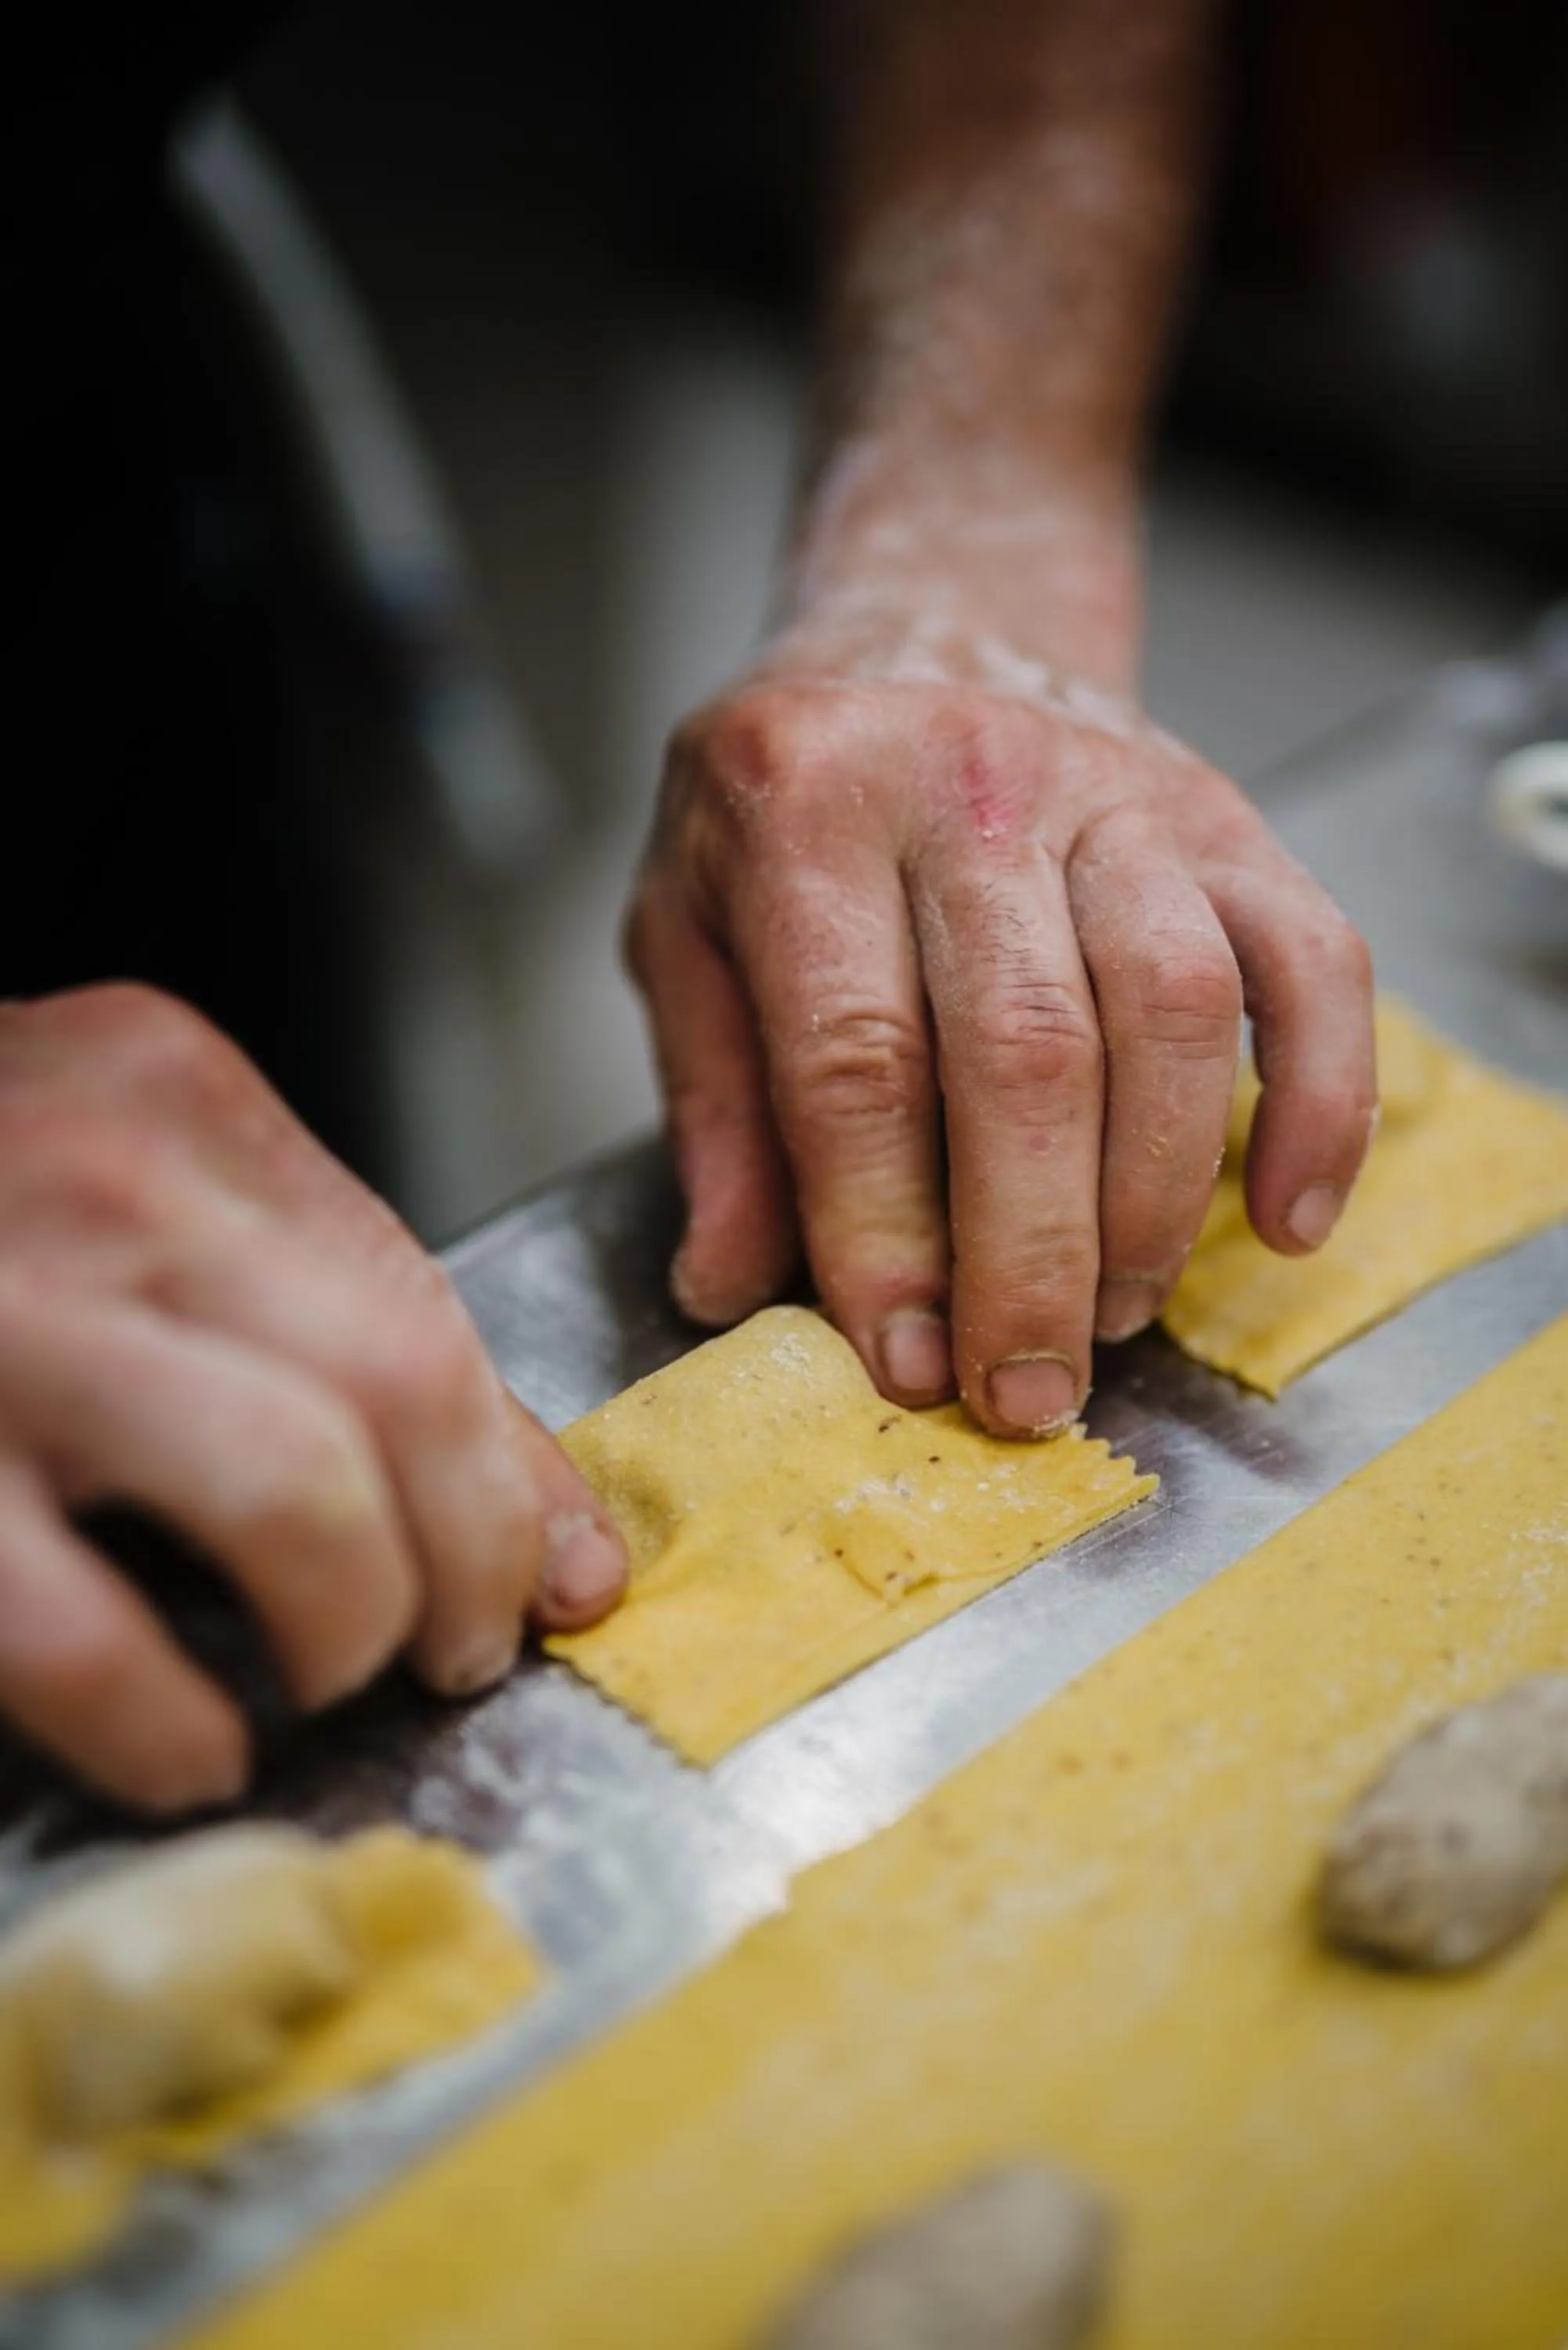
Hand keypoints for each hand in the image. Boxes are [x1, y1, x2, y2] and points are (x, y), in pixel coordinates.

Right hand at [0, 985, 625, 1810]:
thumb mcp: (121, 1182)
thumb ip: (318, 1311)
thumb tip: (550, 1530)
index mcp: (171, 1093)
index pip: (420, 1298)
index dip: (512, 1471)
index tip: (541, 1575)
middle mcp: (102, 1180)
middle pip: (396, 1388)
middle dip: (466, 1558)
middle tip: (452, 1648)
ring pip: (289, 1490)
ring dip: (349, 1624)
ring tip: (329, 1681)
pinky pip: (86, 1631)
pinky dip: (173, 1722)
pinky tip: (191, 1746)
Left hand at [628, 610, 1376, 1434]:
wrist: (927, 622)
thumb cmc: (790, 799)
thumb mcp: (686, 923)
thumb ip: (711, 1103)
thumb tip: (726, 1285)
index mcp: (804, 810)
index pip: (856, 1055)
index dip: (884, 1231)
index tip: (905, 1359)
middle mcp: (968, 782)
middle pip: (1027, 1049)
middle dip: (1031, 1253)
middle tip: (1026, 1387)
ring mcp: (1116, 793)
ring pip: (1176, 1010)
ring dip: (1155, 1197)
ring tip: (1115, 1312)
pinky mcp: (1225, 817)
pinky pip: (1312, 960)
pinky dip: (1321, 1100)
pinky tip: (1287, 1217)